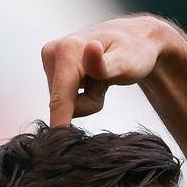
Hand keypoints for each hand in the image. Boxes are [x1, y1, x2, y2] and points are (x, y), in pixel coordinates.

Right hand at [41, 15, 179, 125]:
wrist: (136, 39)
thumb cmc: (136, 52)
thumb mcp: (127, 62)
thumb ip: (106, 66)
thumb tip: (91, 50)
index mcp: (67, 51)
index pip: (60, 99)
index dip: (59, 125)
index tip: (56, 146)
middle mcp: (52, 52)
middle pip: (63, 104)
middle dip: (87, 104)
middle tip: (106, 84)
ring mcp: (51, 59)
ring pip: (65, 102)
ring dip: (86, 98)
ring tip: (102, 79)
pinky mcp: (53, 67)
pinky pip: (66, 96)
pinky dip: (83, 93)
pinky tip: (94, 78)